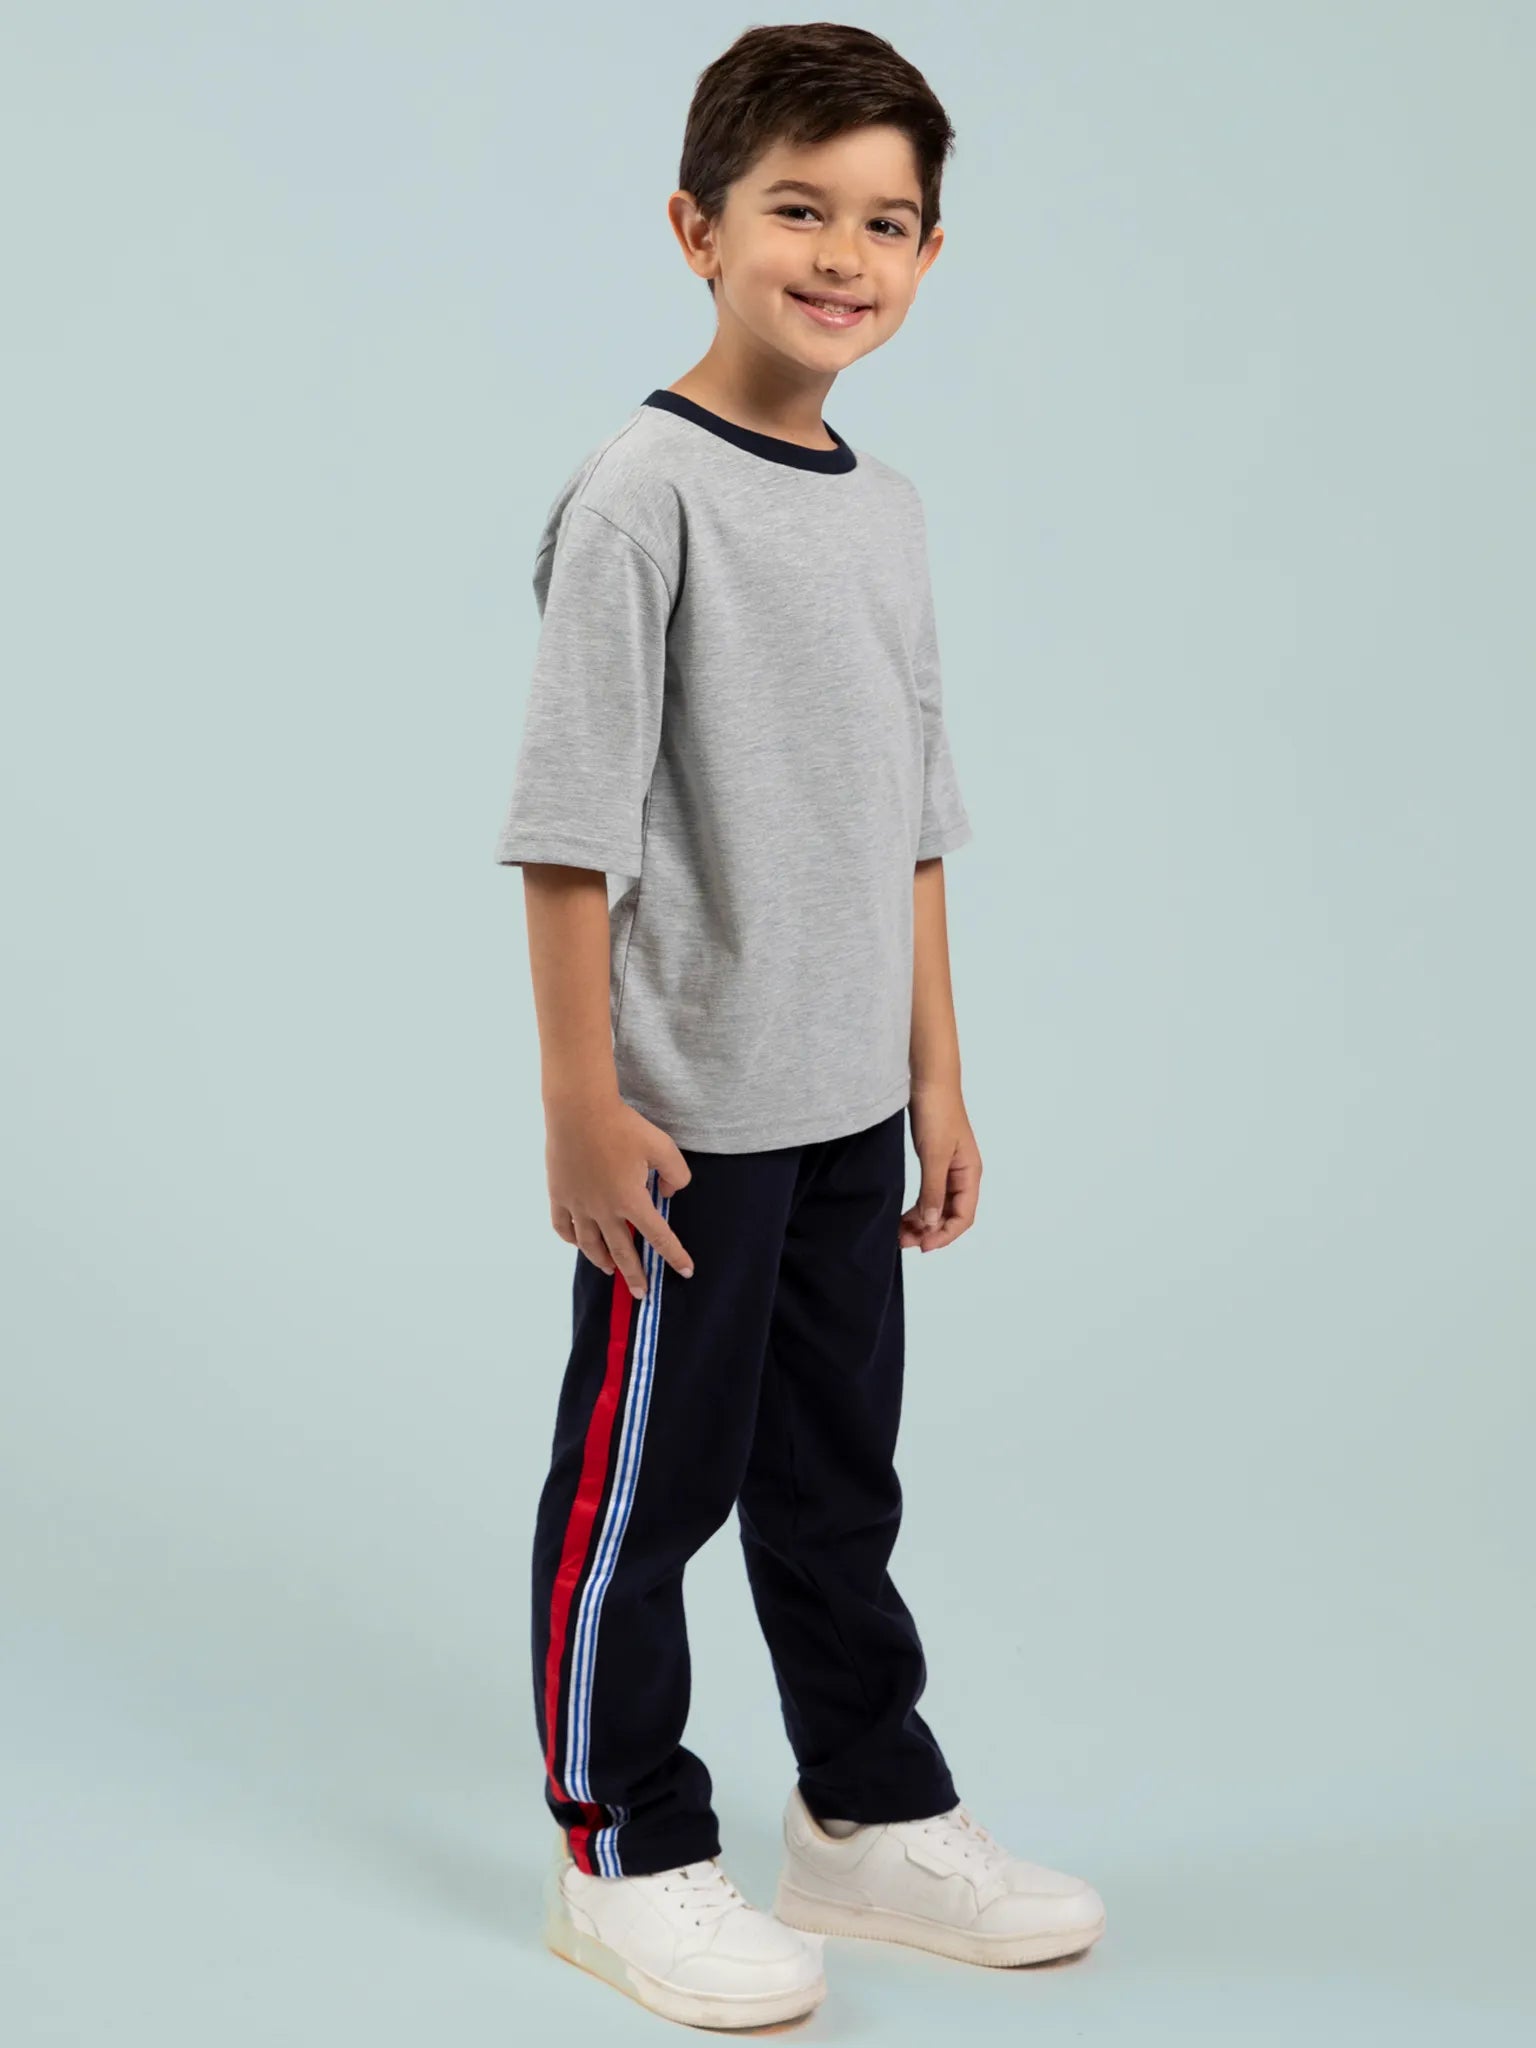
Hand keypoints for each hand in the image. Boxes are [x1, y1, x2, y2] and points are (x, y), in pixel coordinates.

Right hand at [545, 1095, 694, 1298]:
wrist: (578, 1110)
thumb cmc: (623, 1125)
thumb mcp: (663, 1146)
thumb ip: (675, 1175)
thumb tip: (667, 1195)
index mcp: (632, 1200)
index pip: (659, 1237)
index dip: (674, 1256)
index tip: (686, 1271)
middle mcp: (604, 1210)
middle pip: (622, 1251)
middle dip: (634, 1275)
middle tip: (640, 1293)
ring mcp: (578, 1205)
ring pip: (590, 1244)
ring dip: (602, 1261)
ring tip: (610, 1271)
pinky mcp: (558, 1195)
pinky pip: (563, 1227)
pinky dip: (572, 1240)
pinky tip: (578, 1243)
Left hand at [900, 1081, 980, 1252]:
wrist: (928, 1080)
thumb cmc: (937, 1112)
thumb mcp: (934, 1155)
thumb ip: (933, 1190)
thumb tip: (931, 1223)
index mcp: (970, 1173)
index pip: (963, 1216)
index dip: (944, 1235)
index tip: (922, 1246)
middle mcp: (962, 1174)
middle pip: (950, 1215)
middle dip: (930, 1232)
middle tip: (903, 1242)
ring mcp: (948, 1168)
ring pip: (938, 1206)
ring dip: (922, 1222)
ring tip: (899, 1233)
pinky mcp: (934, 1161)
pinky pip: (929, 1193)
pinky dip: (918, 1207)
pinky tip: (903, 1215)